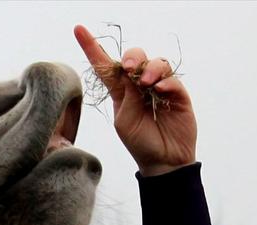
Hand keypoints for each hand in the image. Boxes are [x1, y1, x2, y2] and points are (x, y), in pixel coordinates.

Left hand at [74, 25, 197, 176]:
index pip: (106, 66)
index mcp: (121, 93)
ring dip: (150, 68)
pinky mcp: (178, 95)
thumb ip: (126, 97)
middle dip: (133, 57)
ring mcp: (160, 88)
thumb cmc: (139, 143)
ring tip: (147, 83)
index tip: (79, 30)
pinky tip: (159, 89)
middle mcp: (140, 87)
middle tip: (130, 68)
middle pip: (135, 57)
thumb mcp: (124, 121)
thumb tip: (132, 73)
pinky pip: (172, 78)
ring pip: (156, 63)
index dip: (93, 47)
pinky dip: (166, 80)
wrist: (162, 162)